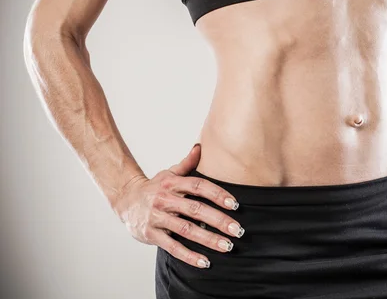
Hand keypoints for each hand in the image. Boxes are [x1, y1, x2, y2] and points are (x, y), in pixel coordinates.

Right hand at [114, 143, 243, 268]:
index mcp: (172, 183)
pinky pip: (172, 247)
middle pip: (196, 209)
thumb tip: (201, 147)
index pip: (199, 186)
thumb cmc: (154, 187)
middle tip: (238, 229)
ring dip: (208, 239)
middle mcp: (165, 199)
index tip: (235, 204)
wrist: (125, 200)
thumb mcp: (169, 173)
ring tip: (227, 246)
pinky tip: (205, 262)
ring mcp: (157, 217)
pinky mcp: (150, 234)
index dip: (217, 194)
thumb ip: (187, 163)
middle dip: (219, 220)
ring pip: (186, 229)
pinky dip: (189, 255)